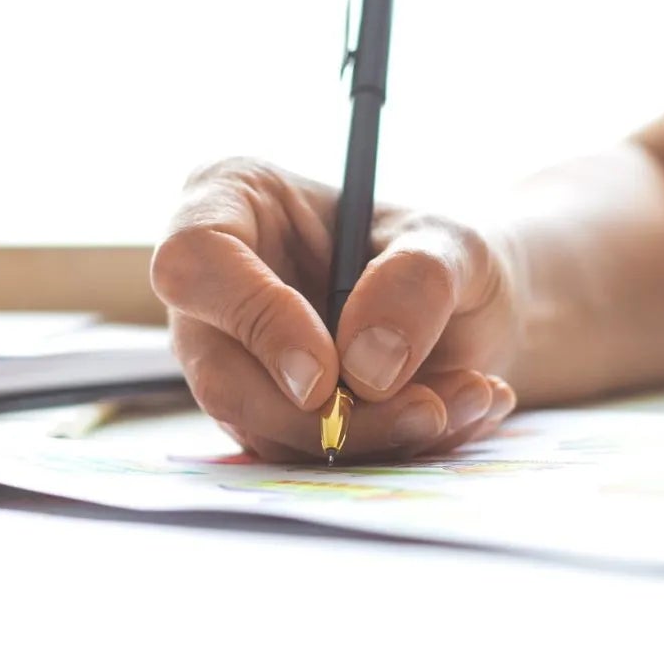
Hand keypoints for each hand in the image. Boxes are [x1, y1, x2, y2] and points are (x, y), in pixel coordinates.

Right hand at [151, 158, 518, 461]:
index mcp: (231, 202)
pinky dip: (387, 450)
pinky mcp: (267, 421)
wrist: (467, 310)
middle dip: (322, 415)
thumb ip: (414, 284)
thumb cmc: (439, 252)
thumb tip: (364, 369)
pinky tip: (454, 414)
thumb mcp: (452, 242)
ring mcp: (233, 363)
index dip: (256, 320)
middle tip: (423, 411)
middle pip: (222, 375)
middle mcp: (214, 292)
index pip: (196, 261)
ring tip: (464, 399)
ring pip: (266, 431)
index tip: (327, 372)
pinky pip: (307, 460)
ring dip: (372, 437)